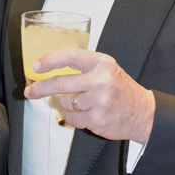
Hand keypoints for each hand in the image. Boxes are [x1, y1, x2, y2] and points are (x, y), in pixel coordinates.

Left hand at [24, 48, 154, 144]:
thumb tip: (50, 72)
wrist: (144, 114)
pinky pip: (72, 118)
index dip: (49, 61)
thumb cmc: (122, 91)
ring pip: (64, 102)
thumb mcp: (107, 70)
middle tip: (30, 91)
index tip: (36, 67)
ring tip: (82, 104)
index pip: (70, 56)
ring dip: (66, 104)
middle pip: (60, 82)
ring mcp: (99, 101)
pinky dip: (73, 118)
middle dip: (40, 88)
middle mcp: (101, 80)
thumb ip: (83, 68)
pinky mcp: (97, 119)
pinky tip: (86, 114)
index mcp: (102, 63)